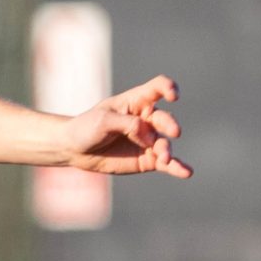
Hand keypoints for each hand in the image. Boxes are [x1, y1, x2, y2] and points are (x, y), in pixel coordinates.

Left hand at [58, 76, 191, 177]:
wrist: (74, 150)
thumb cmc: (86, 128)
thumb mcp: (102, 121)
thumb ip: (127, 124)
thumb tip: (149, 136)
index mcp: (136, 101)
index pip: (158, 88)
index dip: (169, 88)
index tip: (173, 96)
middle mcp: (147, 119)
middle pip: (164, 119)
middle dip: (169, 125)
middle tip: (174, 132)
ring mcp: (148, 140)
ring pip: (164, 143)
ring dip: (167, 149)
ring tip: (165, 158)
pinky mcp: (147, 159)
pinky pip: (165, 163)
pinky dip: (177, 167)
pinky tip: (187, 172)